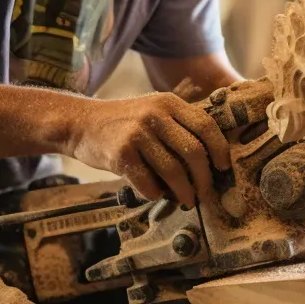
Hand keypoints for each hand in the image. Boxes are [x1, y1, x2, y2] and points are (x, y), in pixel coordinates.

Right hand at [69, 93, 230, 205]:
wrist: (81, 123)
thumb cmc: (124, 122)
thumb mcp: (153, 110)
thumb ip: (179, 126)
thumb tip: (211, 160)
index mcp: (169, 103)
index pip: (206, 126)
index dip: (220, 150)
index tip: (223, 168)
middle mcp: (155, 115)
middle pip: (194, 152)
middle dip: (204, 178)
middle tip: (205, 192)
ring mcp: (137, 134)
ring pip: (173, 171)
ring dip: (184, 192)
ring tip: (187, 201)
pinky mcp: (121, 154)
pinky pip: (148, 183)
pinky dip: (156, 194)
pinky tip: (156, 194)